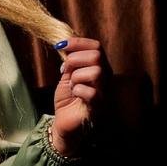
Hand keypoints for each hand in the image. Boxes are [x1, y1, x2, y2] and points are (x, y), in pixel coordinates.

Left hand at [52, 34, 105, 148]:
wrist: (64, 122)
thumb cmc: (68, 99)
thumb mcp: (67, 75)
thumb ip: (70, 61)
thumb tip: (66, 45)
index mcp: (99, 67)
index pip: (96, 47)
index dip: (78, 43)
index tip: (60, 45)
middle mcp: (105, 78)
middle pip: (97, 56)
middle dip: (75, 59)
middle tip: (65, 70)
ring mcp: (104, 92)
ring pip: (96, 72)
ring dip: (77, 77)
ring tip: (72, 86)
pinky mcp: (99, 107)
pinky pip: (92, 92)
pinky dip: (78, 91)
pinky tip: (75, 95)